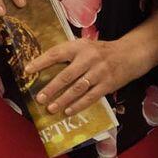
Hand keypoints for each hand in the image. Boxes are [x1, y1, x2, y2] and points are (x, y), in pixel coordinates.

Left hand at [25, 38, 142, 116]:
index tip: (27, 70)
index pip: (56, 54)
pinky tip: (68, 111)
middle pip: (66, 75)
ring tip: (51, 108)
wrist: (130, 54)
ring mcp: (99, 73)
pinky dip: (79, 105)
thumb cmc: (100, 51)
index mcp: (79, 46)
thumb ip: (68, 53)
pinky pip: (91, 97)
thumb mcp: (84, 45)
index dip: (41, 62)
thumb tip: (43, 63)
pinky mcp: (107, 85)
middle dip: (51, 88)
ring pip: (77, 88)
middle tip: (39, 98)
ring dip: (63, 99)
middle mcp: (88, 59)